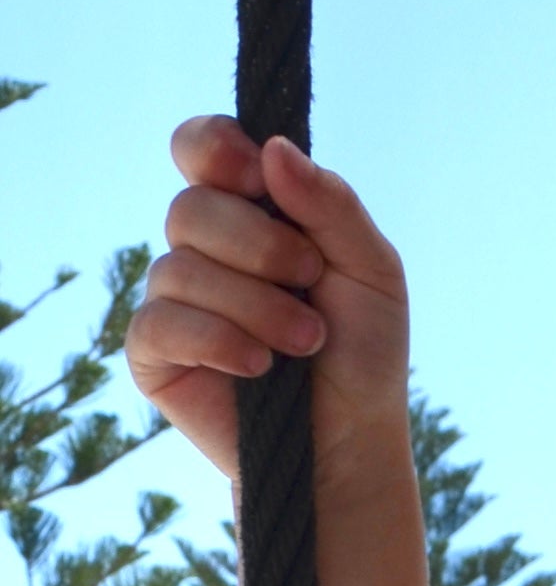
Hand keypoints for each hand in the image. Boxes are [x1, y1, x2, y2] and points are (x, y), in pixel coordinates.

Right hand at [128, 120, 410, 485]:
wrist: (351, 438)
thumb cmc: (364, 350)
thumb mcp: (371, 269)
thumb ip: (331, 204)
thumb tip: (273, 148)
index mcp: (252, 210)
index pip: (201, 147)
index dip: (215, 148)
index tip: (255, 175)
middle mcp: (204, 247)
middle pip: (191, 209)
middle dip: (261, 247)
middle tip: (311, 282)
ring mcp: (174, 298)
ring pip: (179, 269)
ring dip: (256, 306)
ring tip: (306, 341)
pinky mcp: (154, 352)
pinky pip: (161, 323)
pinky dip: (218, 340)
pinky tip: (259, 367)